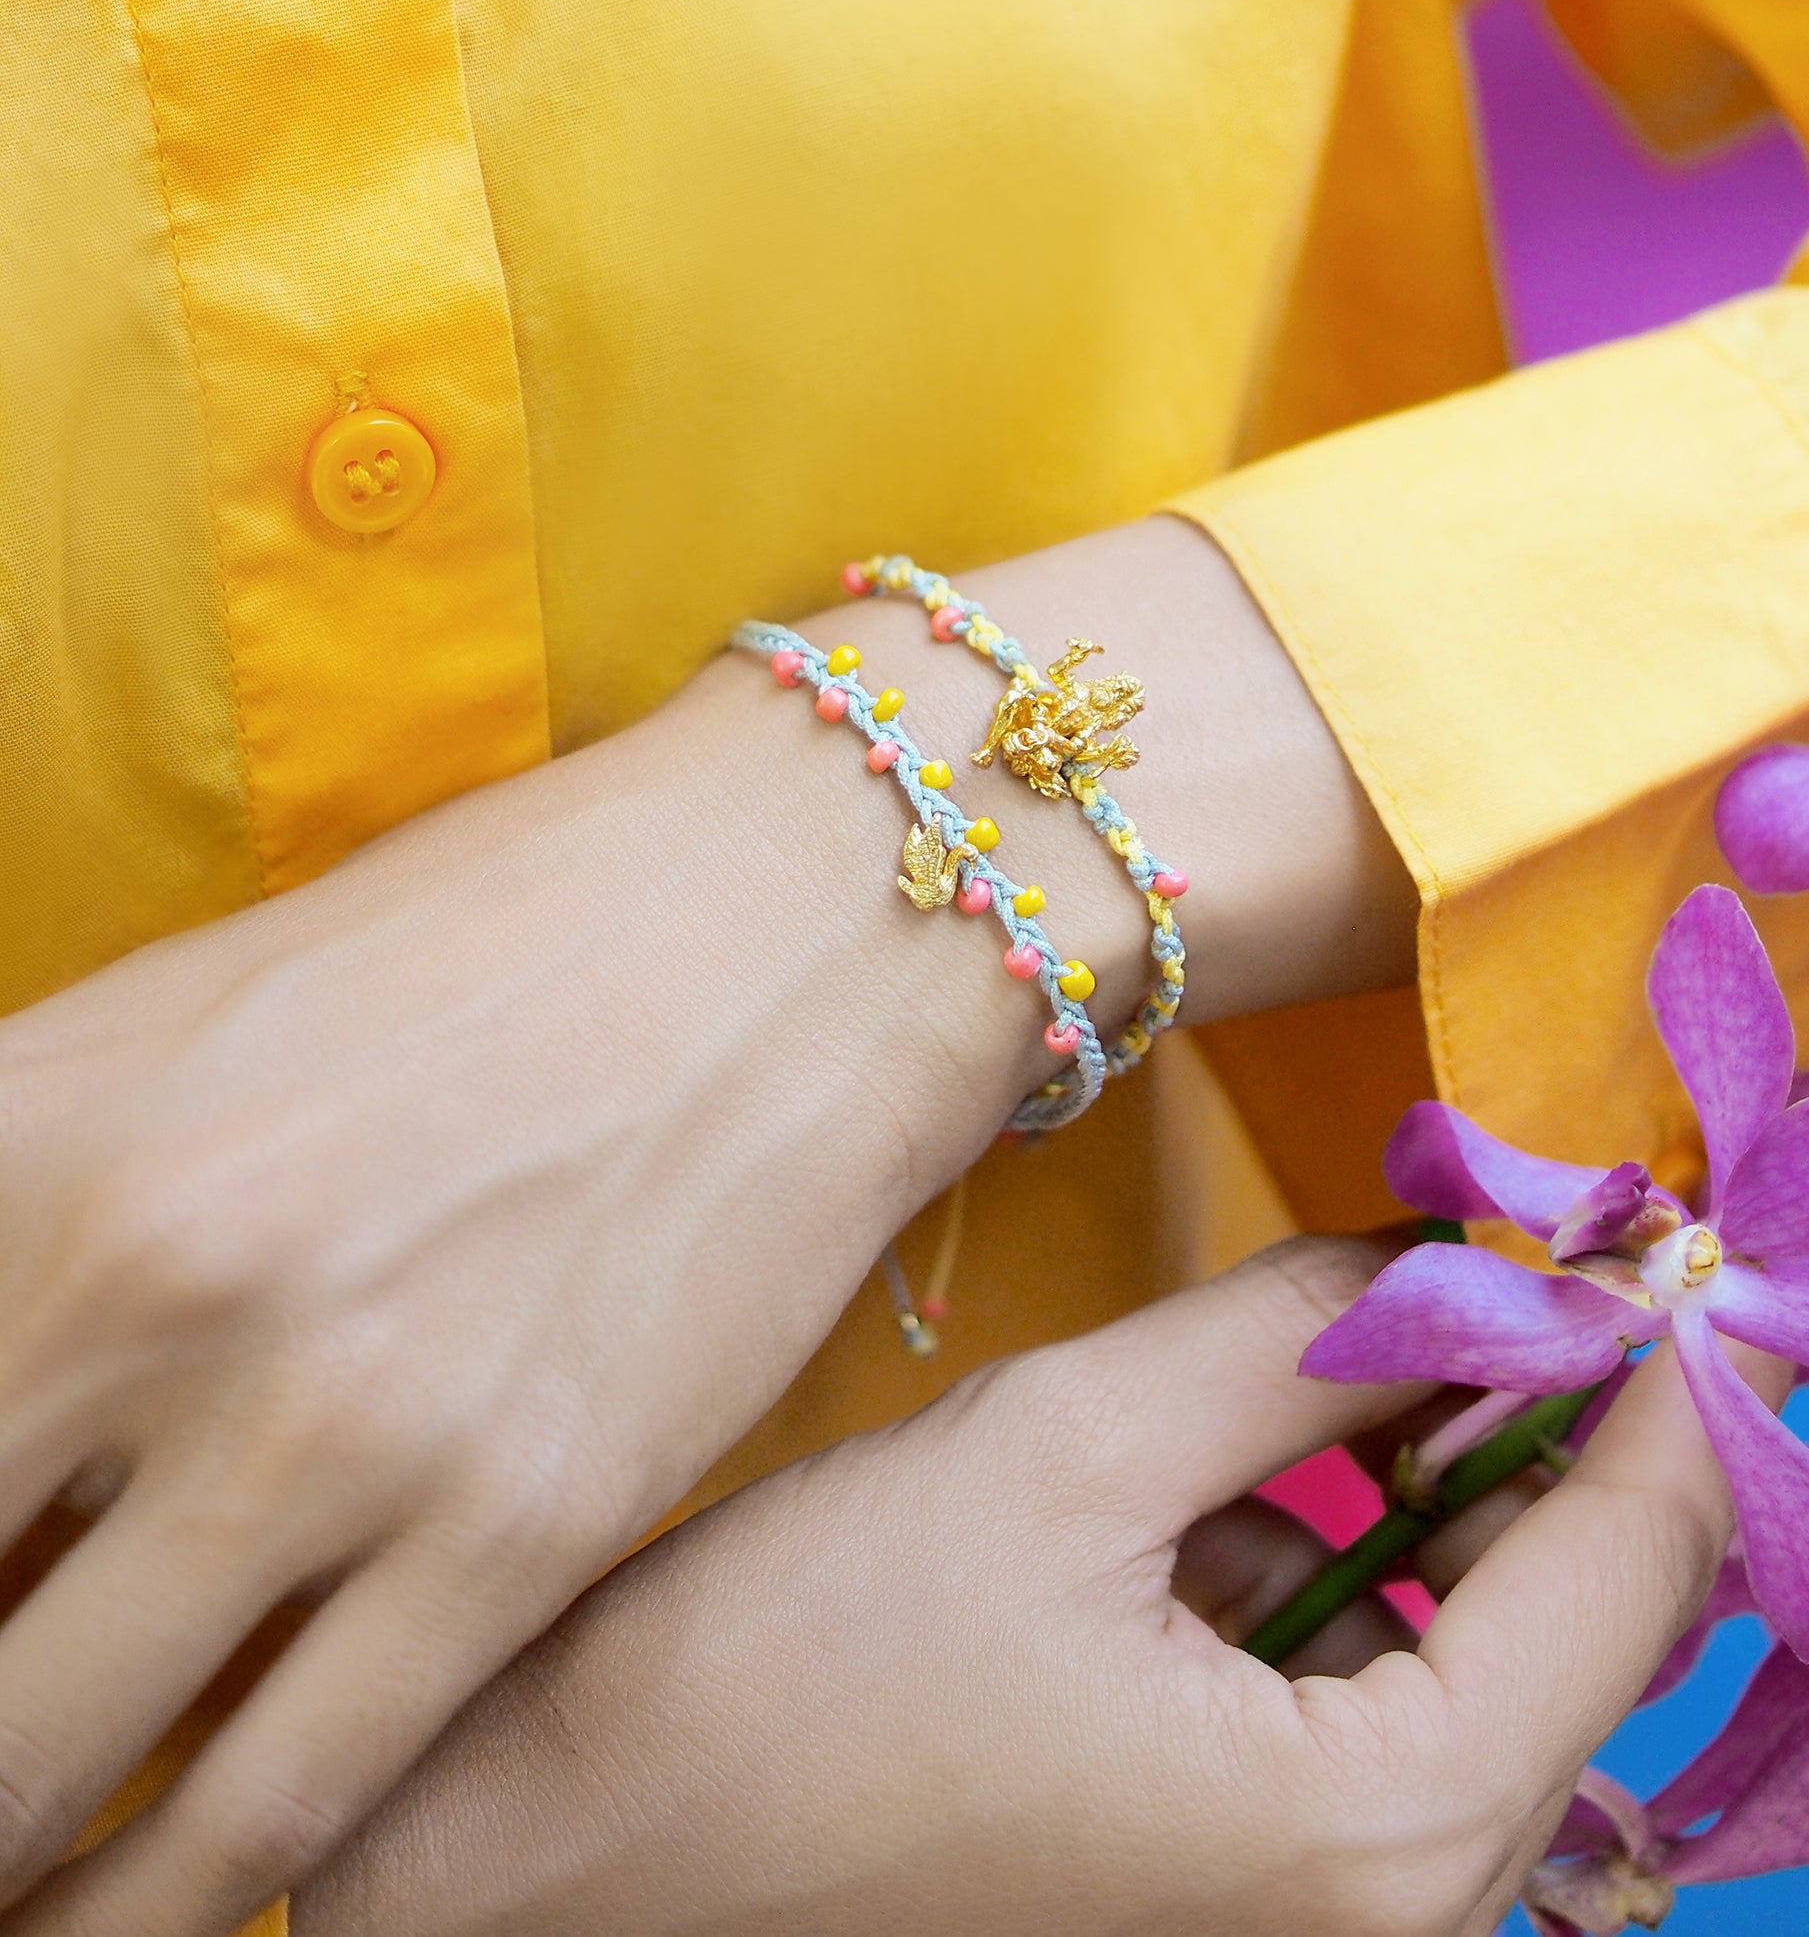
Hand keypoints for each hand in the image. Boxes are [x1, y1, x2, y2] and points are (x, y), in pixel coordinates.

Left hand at [0, 521, 1412, 1934]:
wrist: (803, 899)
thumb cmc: (493, 933)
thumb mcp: (187, 1028)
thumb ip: (22, 1222)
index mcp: (33, 1138)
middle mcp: (155, 1285)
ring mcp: (342, 1421)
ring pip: (45, 1777)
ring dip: (0, 1870)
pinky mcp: (520, 1525)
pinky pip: (275, 1814)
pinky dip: (157, 1916)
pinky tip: (125, 1922)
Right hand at [296, 1238, 1743, 1936]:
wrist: (568, 1870)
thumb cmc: (788, 1680)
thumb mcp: (1066, 1453)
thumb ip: (1297, 1343)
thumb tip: (1452, 1256)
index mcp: (1379, 1845)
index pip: (1633, 1567)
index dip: (1658, 1369)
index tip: (1645, 1222)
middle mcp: (1387, 1936)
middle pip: (1566, 1628)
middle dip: (1527, 1419)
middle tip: (1479, 1243)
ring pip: (1460, 1672)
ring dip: (1415, 1501)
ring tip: (1319, 1352)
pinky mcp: (1231, 1918)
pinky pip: (1357, 1734)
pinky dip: (1330, 1594)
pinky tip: (1222, 1496)